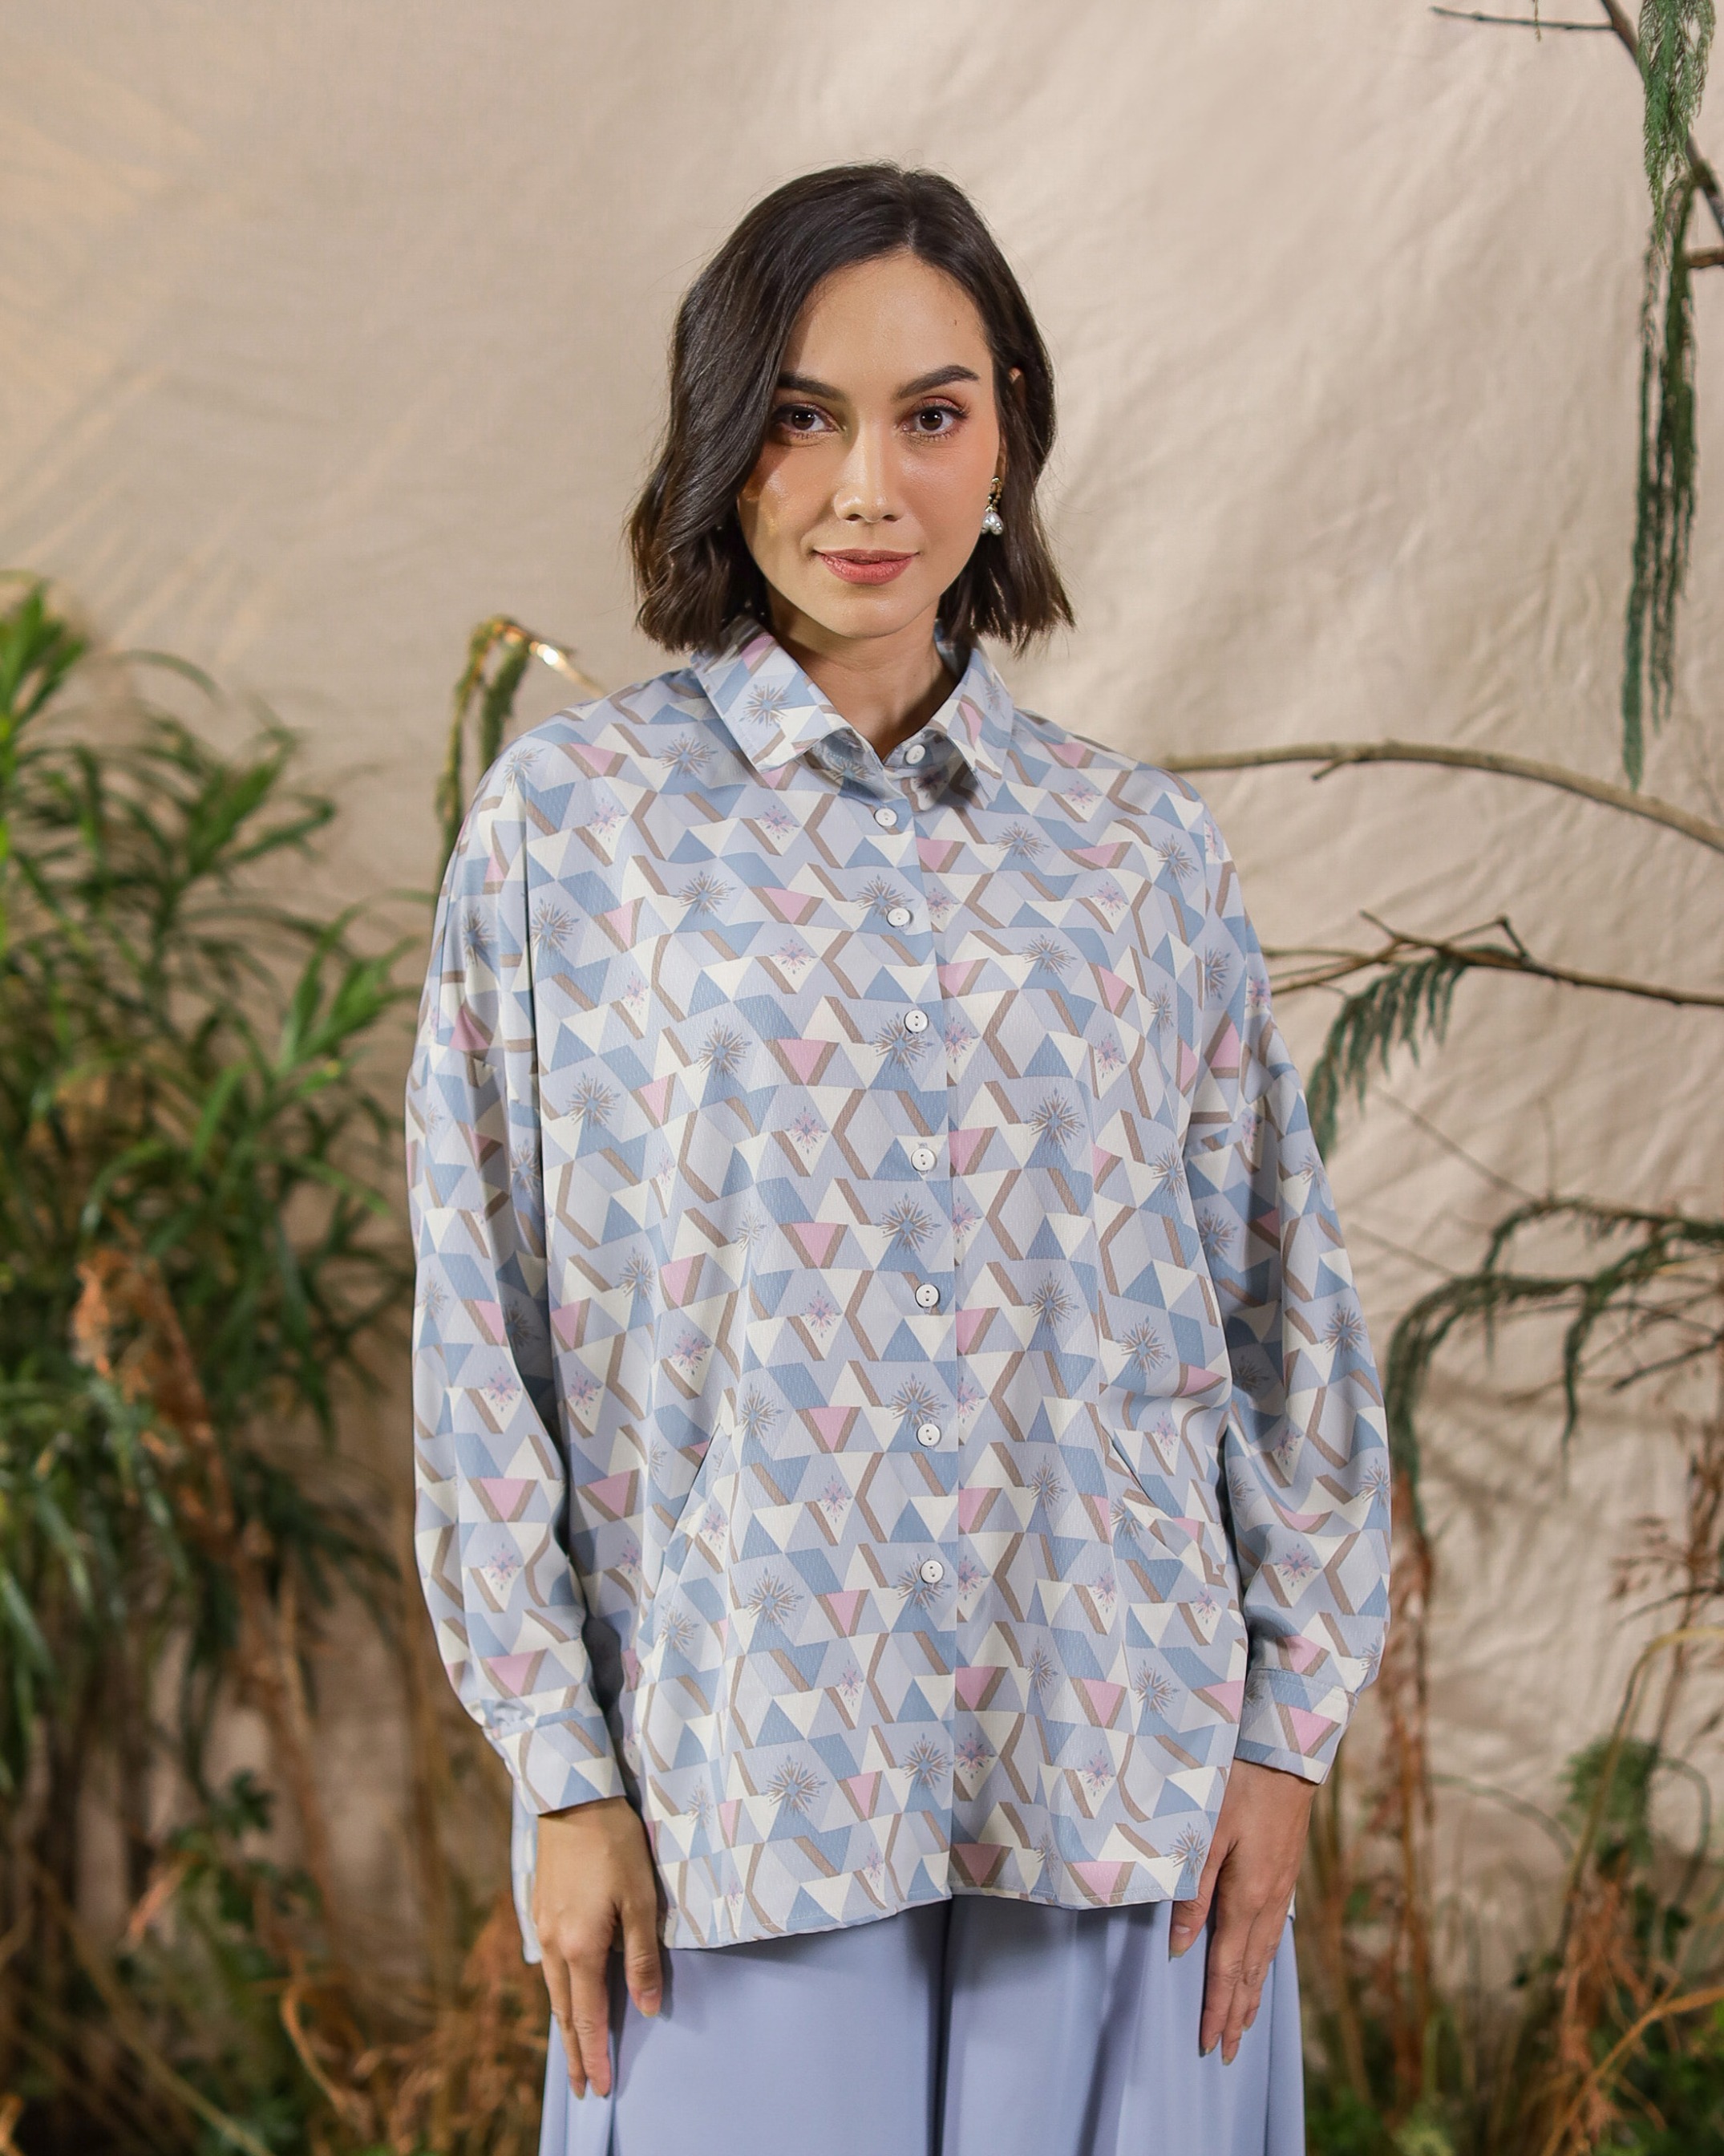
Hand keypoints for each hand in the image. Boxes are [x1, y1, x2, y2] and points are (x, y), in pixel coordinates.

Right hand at [532, 1795, 662, 2097]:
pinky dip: (560, 1991)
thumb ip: (642, 1958)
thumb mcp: (640, 1901)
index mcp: (580, 1948)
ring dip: (566, 2023)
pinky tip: (567, 1994)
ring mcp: (543, 1926)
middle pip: (564, 2012)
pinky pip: (550, 1965)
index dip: (595, 2055)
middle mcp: (554, 1945)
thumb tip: (646, 2008)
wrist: (573, 1798)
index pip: (587, 2017)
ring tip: (576, 2051)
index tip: (600, 2089)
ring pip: (554, 1989)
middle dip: (576, 2052)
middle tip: (584, 2086)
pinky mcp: (540, 1908)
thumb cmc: (615, 1846)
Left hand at [1168, 1758, 1314, 2063]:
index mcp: (1247, 1898)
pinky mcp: (1284, 1878)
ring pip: (1264, 1958)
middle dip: (1238, 2015)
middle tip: (1228, 2053)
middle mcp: (1268, 1904)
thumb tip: (1179, 1946)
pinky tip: (1260, 1969)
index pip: (1227, 1968)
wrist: (1286, 1757)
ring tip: (1245, 2025)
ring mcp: (1281, 1892)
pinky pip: (1273, 1937)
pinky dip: (1263, 1965)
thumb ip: (1193, 1893)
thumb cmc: (1239, 1789)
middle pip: (1250, 1973)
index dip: (1218, 2008)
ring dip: (1252, 1994)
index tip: (1210, 2044)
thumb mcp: (1206, 1836)